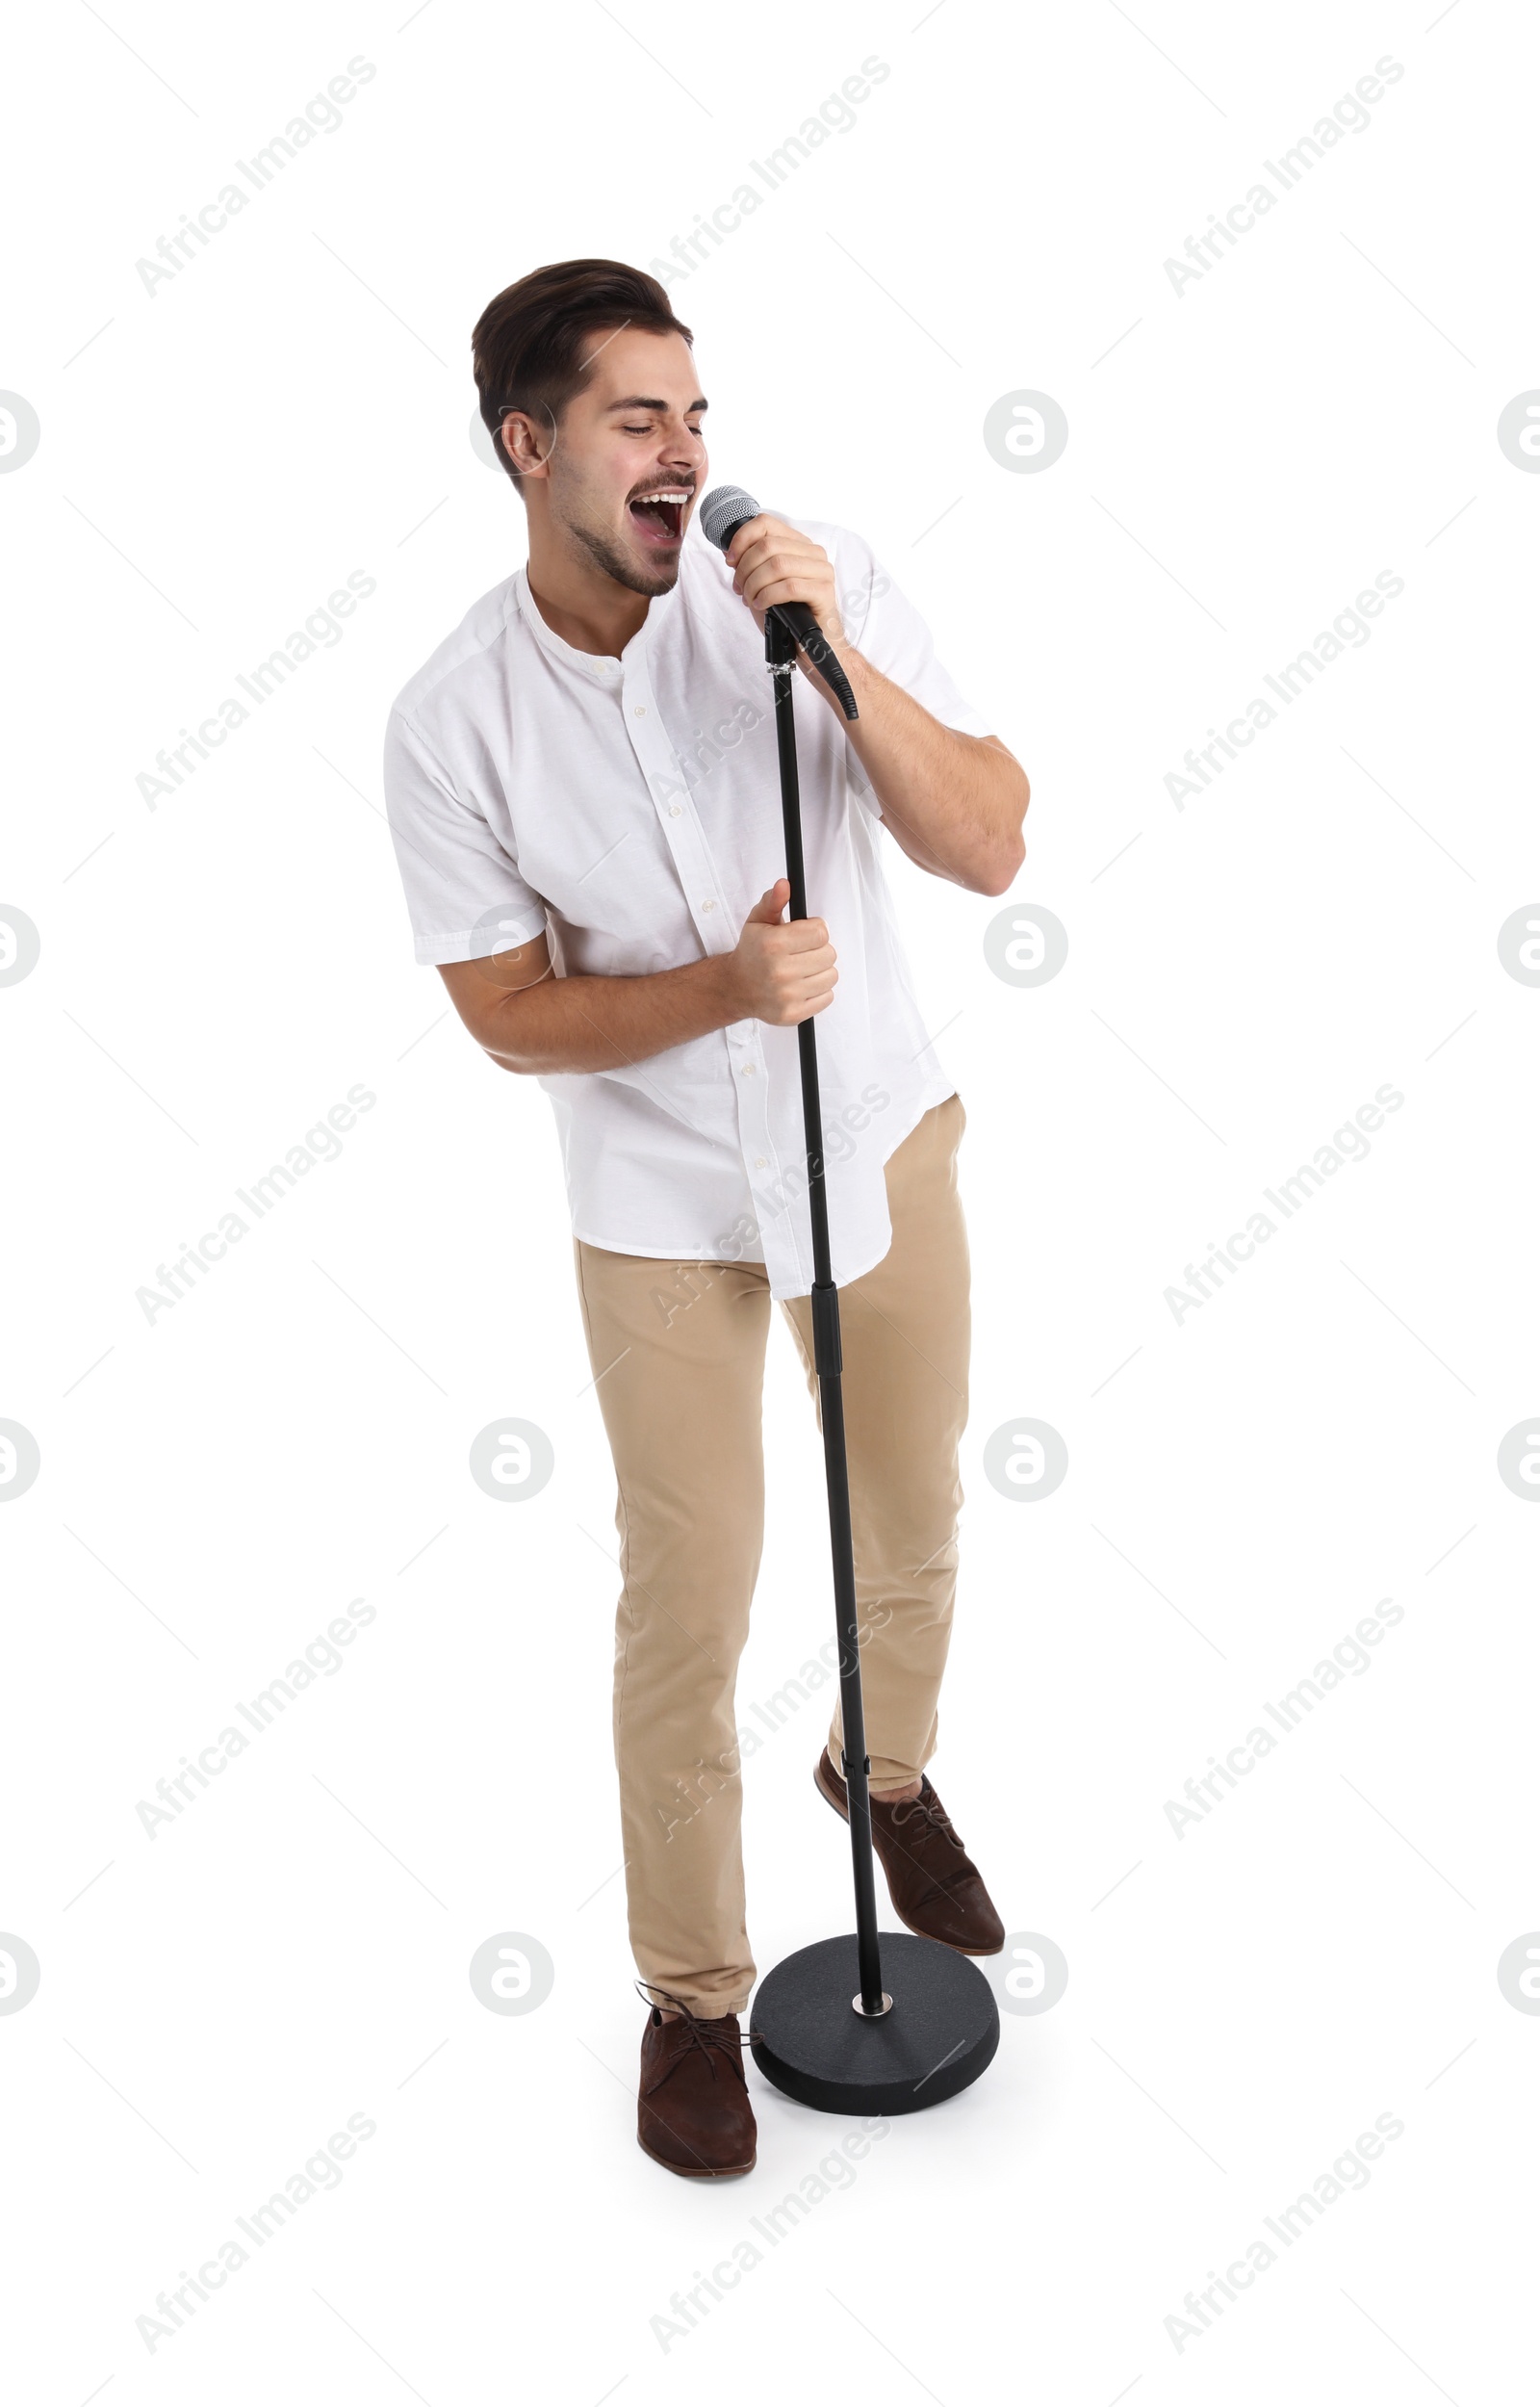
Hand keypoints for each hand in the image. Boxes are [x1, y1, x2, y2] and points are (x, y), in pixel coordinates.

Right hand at [722, 879, 837, 1025]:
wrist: (736, 988)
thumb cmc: (752, 952)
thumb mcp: (758, 921)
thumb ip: (773, 901)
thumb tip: (785, 884)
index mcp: (773, 944)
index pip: (821, 932)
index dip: (814, 930)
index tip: (803, 935)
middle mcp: (780, 971)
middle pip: (829, 954)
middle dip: (818, 950)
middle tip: (802, 953)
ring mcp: (787, 996)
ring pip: (831, 976)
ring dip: (821, 971)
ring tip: (803, 969)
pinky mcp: (793, 1014)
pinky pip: (828, 997)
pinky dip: (819, 991)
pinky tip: (802, 985)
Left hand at [724, 514, 848, 663]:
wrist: (809, 648)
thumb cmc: (787, 618)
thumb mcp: (763, 585)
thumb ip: (751, 565)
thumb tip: (729, 551)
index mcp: (799, 545)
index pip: (766, 523)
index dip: (742, 539)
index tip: (730, 561)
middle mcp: (813, 553)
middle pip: (768, 545)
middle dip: (745, 568)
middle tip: (740, 588)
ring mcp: (822, 571)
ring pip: (777, 564)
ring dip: (755, 584)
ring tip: (751, 599)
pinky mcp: (824, 592)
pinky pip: (789, 587)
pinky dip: (768, 596)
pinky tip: (762, 605)